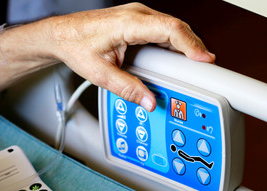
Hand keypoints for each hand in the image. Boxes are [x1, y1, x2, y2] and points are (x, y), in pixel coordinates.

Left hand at [47, 3, 214, 111]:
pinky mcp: (136, 22)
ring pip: (171, 28)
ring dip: (184, 46)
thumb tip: (148, 100)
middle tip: (204, 69)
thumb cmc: (76, 45)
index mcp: (129, 23)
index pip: (170, 29)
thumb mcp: (100, 73)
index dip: (191, 44)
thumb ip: (127, 88)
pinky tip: (175, 58)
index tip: (204, 59)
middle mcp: (136, 14)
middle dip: (193, 47)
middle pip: (176, 28)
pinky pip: (161, 31)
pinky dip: (172, 44)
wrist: (62, 35)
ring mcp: (137, 16)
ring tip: (193, 66)